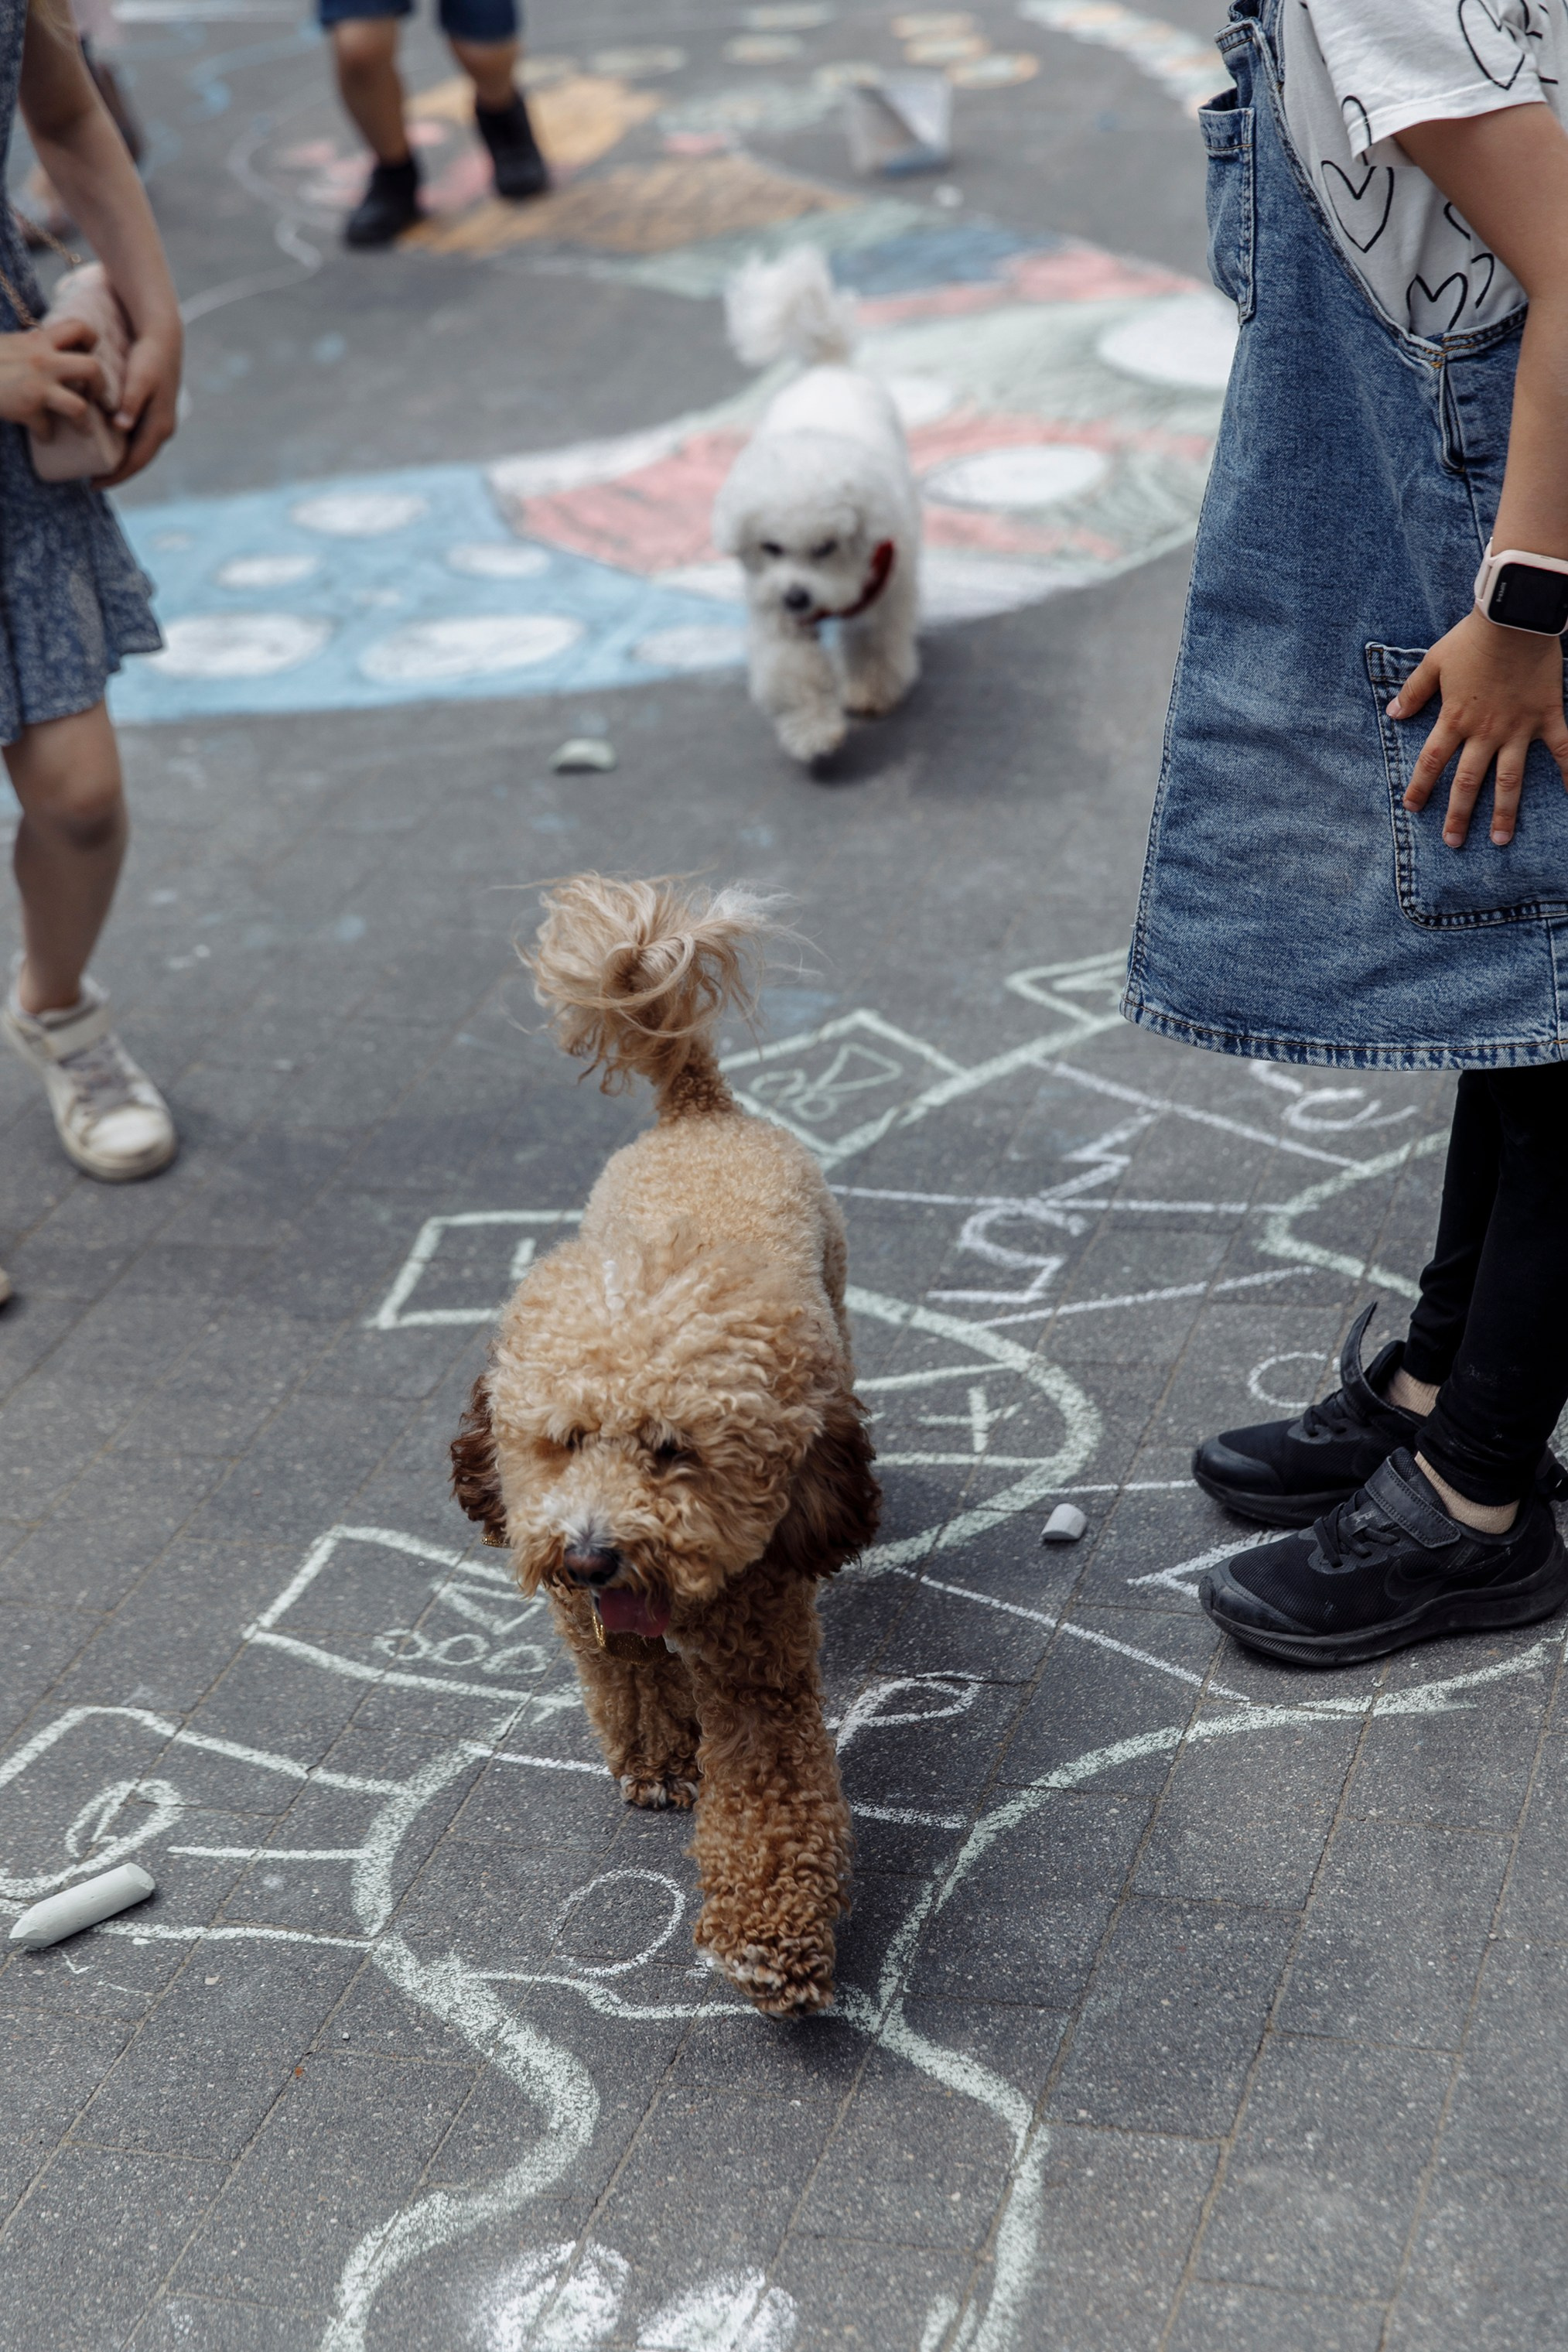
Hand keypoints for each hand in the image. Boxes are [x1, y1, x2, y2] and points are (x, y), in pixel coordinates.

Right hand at [0, 313, 104, 433]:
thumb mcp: (10, 343)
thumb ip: (30, 345)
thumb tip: (42, 347)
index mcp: (39, 339)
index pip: (80, 327)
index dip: (91, 343)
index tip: (86, 355)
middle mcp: (43, 359)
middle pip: (93, 368)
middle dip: (102, 387)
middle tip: (96, 397)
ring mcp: (36, 385)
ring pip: (79, 406)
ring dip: (84, 422)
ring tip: (82, 428)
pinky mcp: (26, 407)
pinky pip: (47, 428)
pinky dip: (46, 434)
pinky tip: (43, 436)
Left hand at [95, 316, 179, 487]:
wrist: (164, 340)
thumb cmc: (150, 357)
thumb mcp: (139, 379)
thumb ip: (131, 403)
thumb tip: (122, 427)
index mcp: (160, 427)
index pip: (136, 462)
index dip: (115, 476)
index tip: (94, 485)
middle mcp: (163, 430)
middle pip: (138, 462)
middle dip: (117, 474)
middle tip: (91, 482)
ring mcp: (160, 423)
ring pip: (139, 452)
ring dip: (120, 463)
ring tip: (98, 469)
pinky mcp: (154, 415)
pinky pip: (138, 441)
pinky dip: (123, 449)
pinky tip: (108, 448)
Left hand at [1391, 607, 1567, 847]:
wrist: (1515, 617)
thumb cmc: (1473, 638)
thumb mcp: (1434, 662)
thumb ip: (1414, 691)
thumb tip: (1394, 713)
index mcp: (1455, 719)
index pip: (1431, 762)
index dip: (1420, 787)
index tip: (1412, 808)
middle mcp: (1485, 731)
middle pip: (1468, 782)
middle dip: (1459, 815)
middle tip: (1452, 842)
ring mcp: (1518, 728)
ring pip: (1510, 780)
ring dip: (1504, 813)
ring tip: (1500, 840)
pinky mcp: (1547, 716)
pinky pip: (1562, 750)